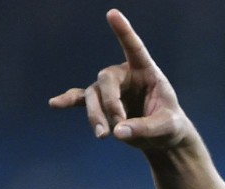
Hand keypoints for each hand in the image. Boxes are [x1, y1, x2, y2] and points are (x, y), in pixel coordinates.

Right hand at [49, 9, 194, 150]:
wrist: (162, 138)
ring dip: (96, 116)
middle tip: (120, 126)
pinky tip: (55, 104)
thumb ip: (146, 128)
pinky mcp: (101, 104)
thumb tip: (117, 132)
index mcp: (146, 72)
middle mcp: (125, 75)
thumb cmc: (170, 126)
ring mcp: (111, 89)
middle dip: (110, 104)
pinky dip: (68, 101)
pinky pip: (80, 100)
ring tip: (104, 136)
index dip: (124, 32)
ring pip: (93, 96)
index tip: (113, 14)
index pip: (134, 49)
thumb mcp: (167, 128)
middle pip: (106, 81)